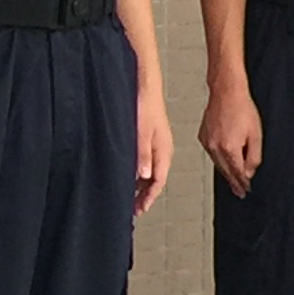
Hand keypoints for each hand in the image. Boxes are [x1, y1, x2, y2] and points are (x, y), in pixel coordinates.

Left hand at [133, 84, 174, 217]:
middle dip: (145, 196)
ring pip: (150, 171)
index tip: (140, 209)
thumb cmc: (145, 104)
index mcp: (164, 151)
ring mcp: (157, 144)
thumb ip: (142, 155)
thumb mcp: (141, 132)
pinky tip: (130, 175)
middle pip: (155, 179)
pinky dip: (139, 173)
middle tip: (134, 209)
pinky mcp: (150, 138)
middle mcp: (162, 150)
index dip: (149, 197)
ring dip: (142, 186)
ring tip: (131, 197)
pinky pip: (146, 162)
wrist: (145, 84)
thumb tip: (143, 176)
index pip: (158, 181)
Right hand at [198, 78, 263, 198]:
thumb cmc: (242, 108)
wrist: (226, 92)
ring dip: (226, 172)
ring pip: (218, 164)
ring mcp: (207, 142)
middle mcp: (215, 147)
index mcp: (229, 148)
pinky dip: (219, 159)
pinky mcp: (203, 137)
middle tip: (239, 192)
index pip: (237, 173)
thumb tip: (249, 172)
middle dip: (234, 183)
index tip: (246, 190)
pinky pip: (212, 154)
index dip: (243, 183)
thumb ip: (254, 157)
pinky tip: (224, 162)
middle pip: (226, 171)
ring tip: (232, 181)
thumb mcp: (256, 134)